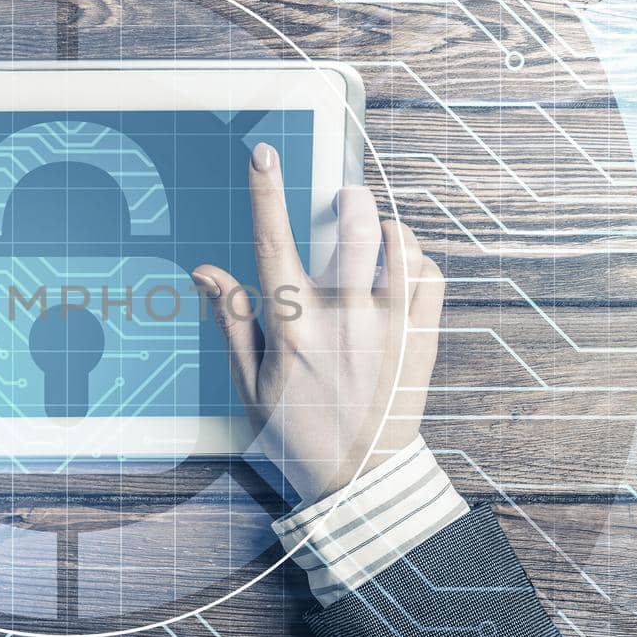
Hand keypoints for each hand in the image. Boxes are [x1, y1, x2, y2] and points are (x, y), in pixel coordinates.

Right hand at [191, 143, 444, 505]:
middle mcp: (345, 319)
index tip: (264, 154)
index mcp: (295, 329)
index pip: (273, 243)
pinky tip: (400, 269)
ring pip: (399, 242)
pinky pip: (430, 276)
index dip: (266, 193)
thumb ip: (232, 321)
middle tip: (341, 199)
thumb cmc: (297, 434)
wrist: (360, 481)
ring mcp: (391, 326)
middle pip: (354, 225)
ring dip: (385, 226)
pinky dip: (416, 260)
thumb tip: (206, 271)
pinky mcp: (422, 337)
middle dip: (347, 198)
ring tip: (373, 234)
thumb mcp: (249, 385)